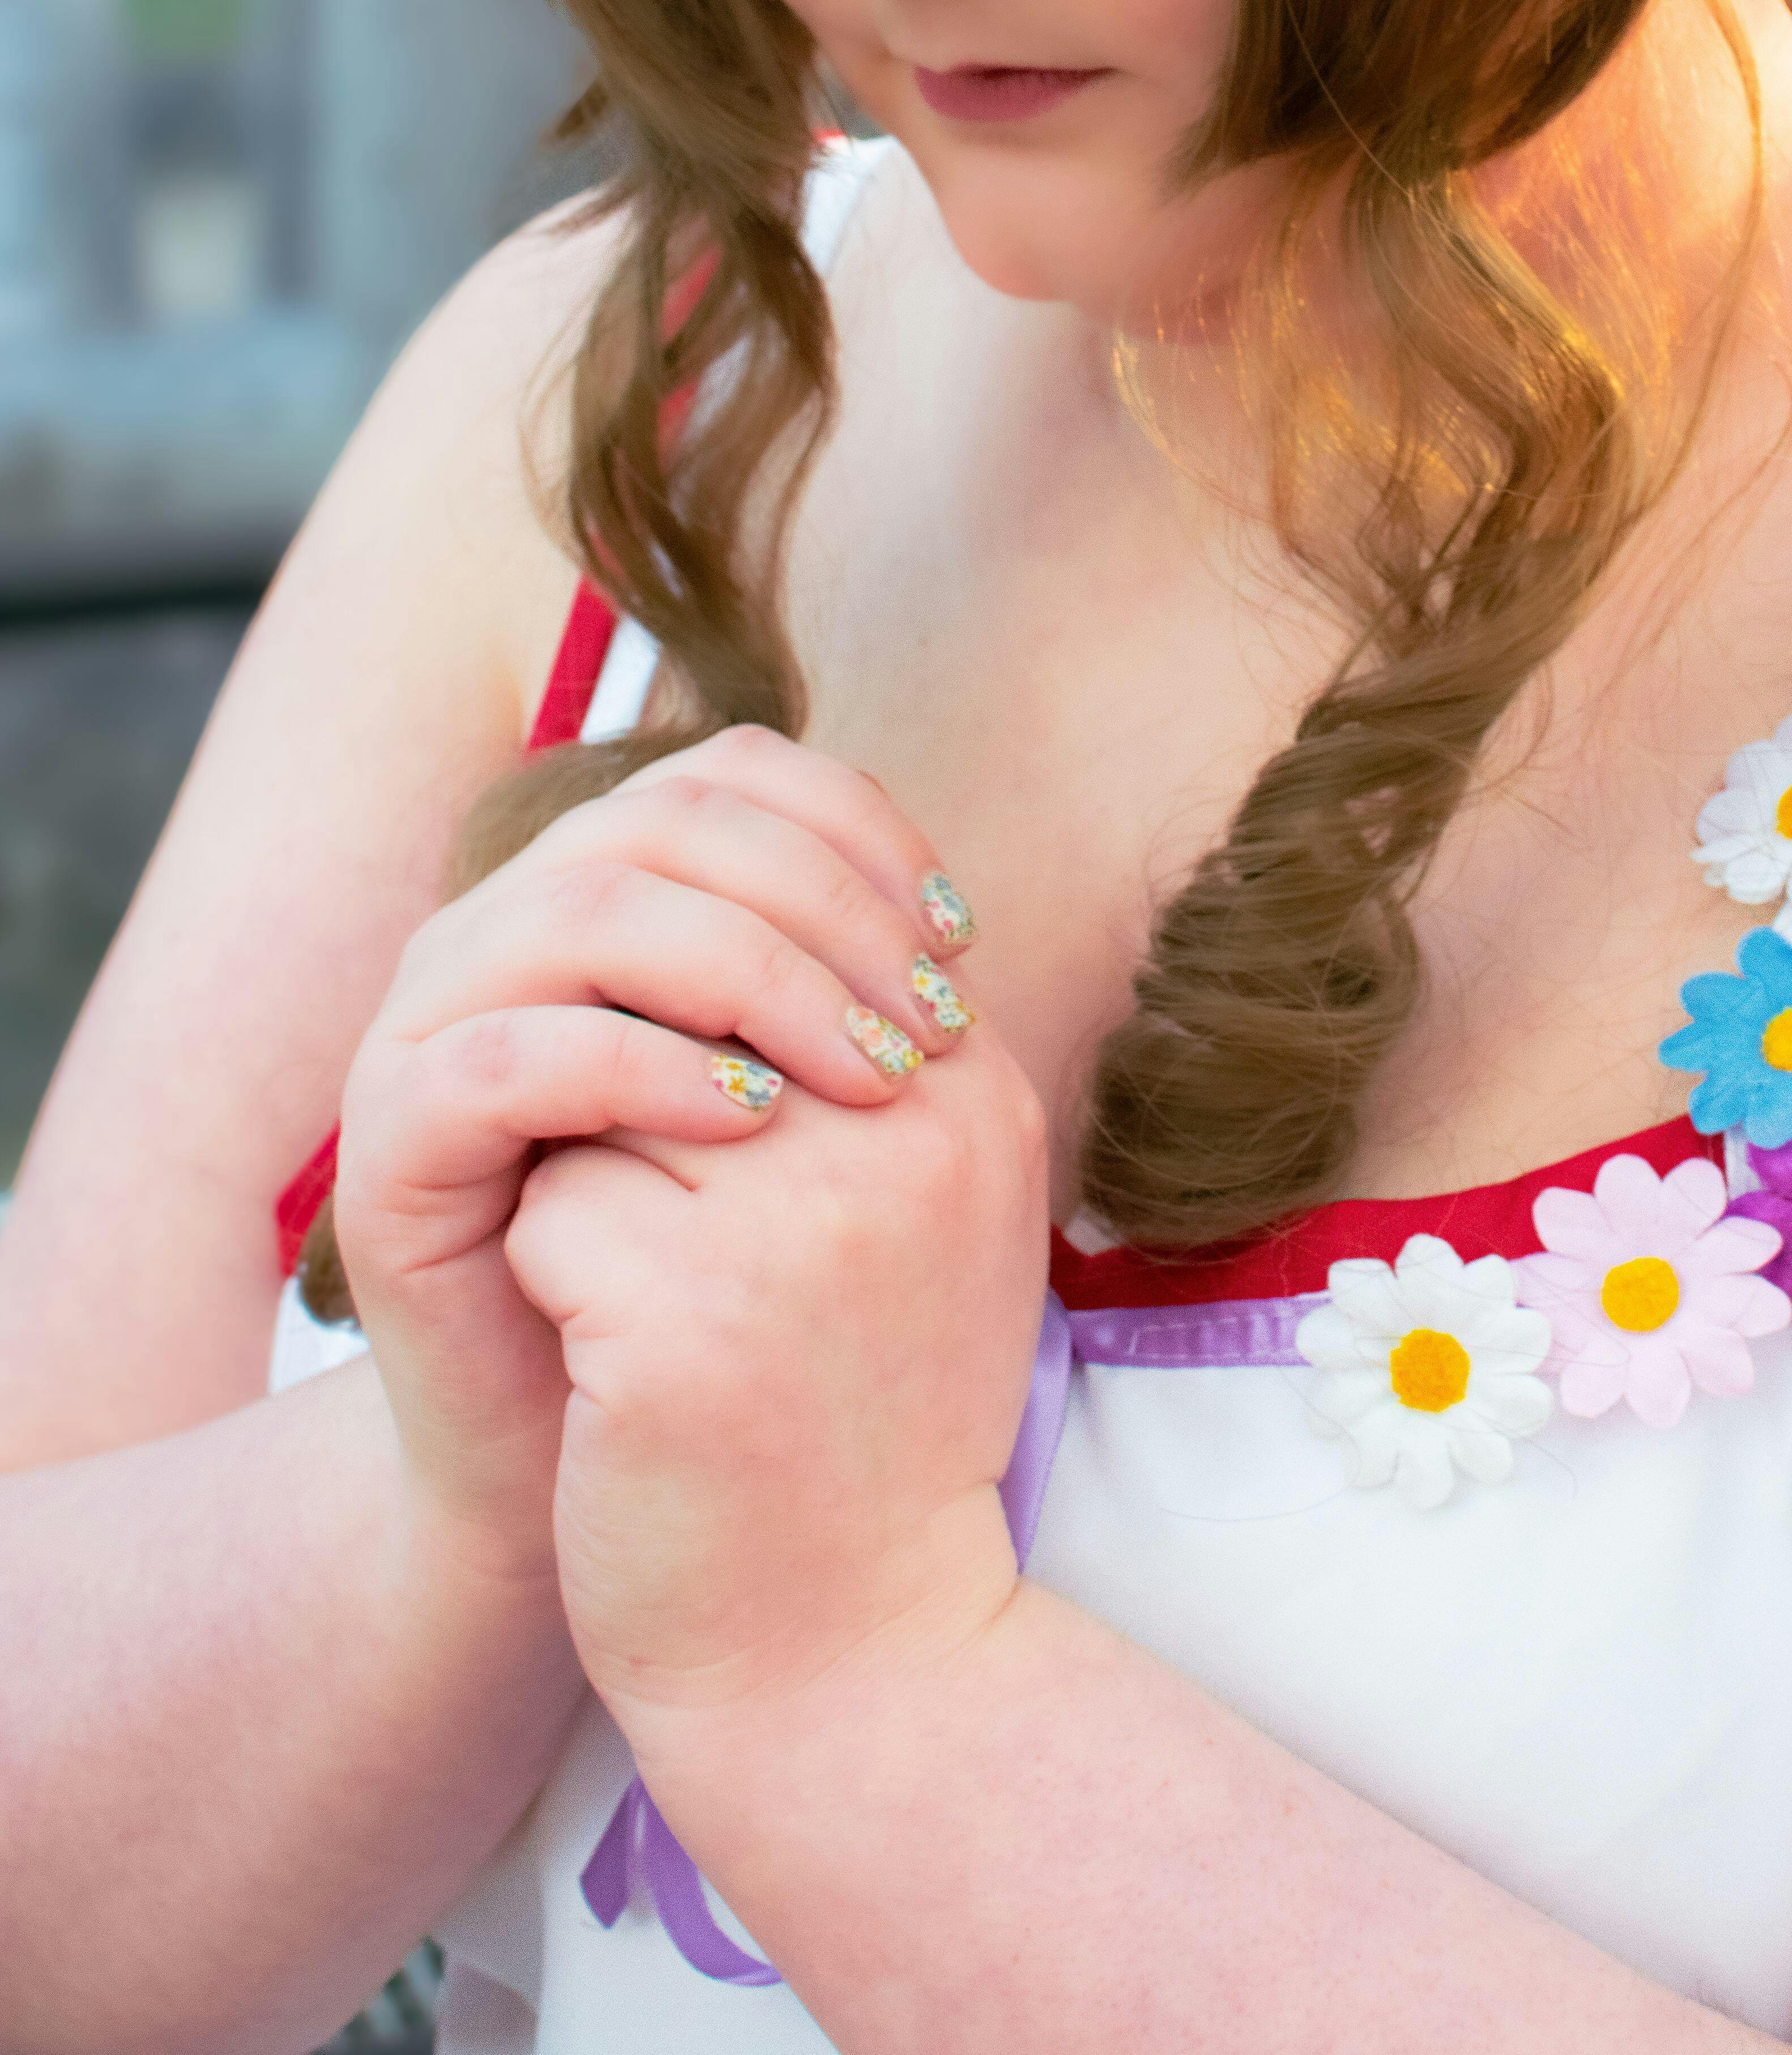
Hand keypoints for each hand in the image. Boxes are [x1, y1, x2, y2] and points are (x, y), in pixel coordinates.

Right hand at [332, 726, 977, 1589]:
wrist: (584, 1460)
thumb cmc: (713, 1273)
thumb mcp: (798, 1111)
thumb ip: (839, 993)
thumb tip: (948, 916)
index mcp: (596, 886)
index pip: (728, 773)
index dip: (854, 830)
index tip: (958, 937)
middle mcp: (499, 925)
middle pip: (664, 825)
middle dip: (822, 905)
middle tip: (929, 1023)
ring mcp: (428, 1023)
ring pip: (586, 912)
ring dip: (750, 976)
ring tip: (863, 1073)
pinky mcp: (390, 1136)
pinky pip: (509, 1055)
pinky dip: (640, 1069)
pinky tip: (750, 1123)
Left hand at [501, 951, 1049, 1737]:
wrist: (847, 1655)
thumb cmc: (865, 1416)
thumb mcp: (925, 1212)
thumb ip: (874, 1054)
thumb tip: (757, 894)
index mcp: (977, 1099)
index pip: (799, 936)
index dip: (719, 1031)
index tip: (728, 1149)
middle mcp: (907, 1139)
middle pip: (694, 1004)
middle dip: (652, 1097)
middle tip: (688, 1237)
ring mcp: (799, 1227)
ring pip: (606, 1090)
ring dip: (598, 1183)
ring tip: (661, 1304)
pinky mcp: (682, 1315)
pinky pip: (549, 1208)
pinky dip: (550, 1277)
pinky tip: (616, 1368)